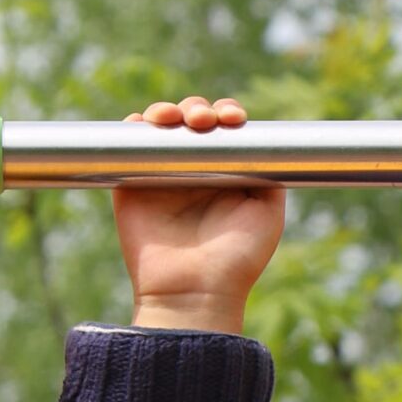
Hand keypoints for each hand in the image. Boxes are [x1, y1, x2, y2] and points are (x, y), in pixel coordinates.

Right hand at [114, 96, 284, 334]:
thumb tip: (262, 141)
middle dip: (198, 109)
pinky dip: (135, 124)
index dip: (227, 114)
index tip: (232, 120)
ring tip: (175, 120)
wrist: (195, 292)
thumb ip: (271, 174)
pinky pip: (130, 141)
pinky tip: (148, 122)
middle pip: (192, 120)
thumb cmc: (237, 260)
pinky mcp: (132, 184)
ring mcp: (162, 176)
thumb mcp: (269, 215)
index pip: (223, 130)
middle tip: (202, 122)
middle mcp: (193, 172)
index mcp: (224, 175)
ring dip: (168, 111)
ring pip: (161, 125)